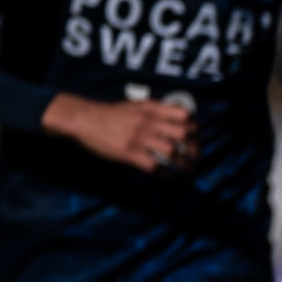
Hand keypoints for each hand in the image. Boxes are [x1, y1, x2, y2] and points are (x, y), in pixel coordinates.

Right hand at [41, 93, 197, 173]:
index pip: (184, 115)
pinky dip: (165, 173)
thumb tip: (183, 119)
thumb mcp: (137, 105)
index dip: (195, 129)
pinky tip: (168, 175)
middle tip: (196, 158)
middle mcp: (147, 122)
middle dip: (194, 149)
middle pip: (183, 135)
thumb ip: (158, 111)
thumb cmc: (113, 114)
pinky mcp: (128, 153)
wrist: (84, 119)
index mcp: (151, 109)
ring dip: (183, 164)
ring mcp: (138, 138)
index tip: (196, 139)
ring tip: (187, 171)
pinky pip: (154, 166)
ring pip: (172, 152)